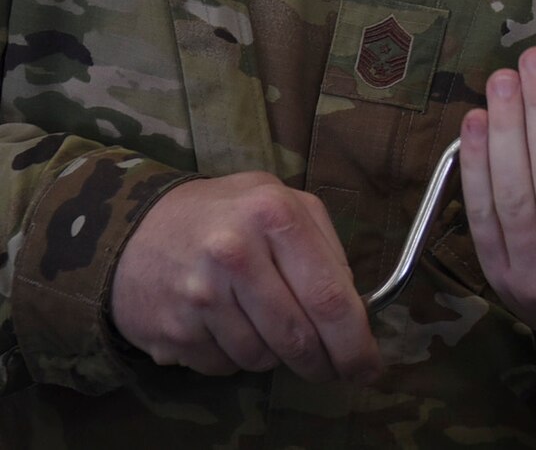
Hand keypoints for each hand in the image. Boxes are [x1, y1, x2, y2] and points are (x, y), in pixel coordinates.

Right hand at [110, 172, 380, 383]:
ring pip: (264, 358)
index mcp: (274, 214)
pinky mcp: (173, 331)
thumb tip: (356, 306)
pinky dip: (236, 357)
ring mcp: (199, 296)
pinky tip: (225, 327)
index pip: (330, 295)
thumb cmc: (223, 216)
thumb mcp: (278, 201)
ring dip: (275, 355)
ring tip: (263, 324)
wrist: (131, 231)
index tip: (370, 365)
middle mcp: (235, 253)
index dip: (355, 340)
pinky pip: (225, 366)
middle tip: (333, 368)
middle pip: (299, 336)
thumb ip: (323, 245)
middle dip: (324, 362)